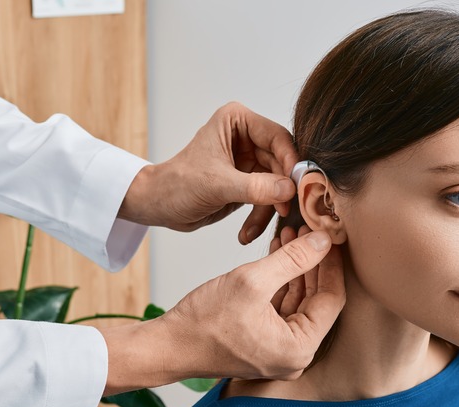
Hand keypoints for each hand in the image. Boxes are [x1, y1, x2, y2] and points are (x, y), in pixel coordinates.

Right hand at [99, 230, 345, 395]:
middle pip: (316, 301)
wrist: (169, 344)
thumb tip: (323, 241)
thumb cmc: (204, 322)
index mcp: (299, 348)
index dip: (331, 264)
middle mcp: (294, 355)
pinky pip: (281, 309)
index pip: (331, 299)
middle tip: (309, 231)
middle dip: (312, 263)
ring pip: (298, 302)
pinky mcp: (264, 343)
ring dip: (295, 269)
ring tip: (290, 235)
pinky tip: (277, 254)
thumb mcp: (252, 281)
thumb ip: (293, 259)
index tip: (330, 237)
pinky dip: (280, 282)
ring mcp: (278, 351)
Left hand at [118, 102, 297, 243]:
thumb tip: (289, 189)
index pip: (278, 137)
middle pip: (283, 162)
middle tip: (287, 211)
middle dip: (283, 190)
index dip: (291, 161)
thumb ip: (255, 187)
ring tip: (256, 228)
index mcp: (237, 121)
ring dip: (270, 208)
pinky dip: (261, 217)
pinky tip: (247, 233)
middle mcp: (247, 137)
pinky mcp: (249, 182)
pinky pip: (268, 199)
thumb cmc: (177, 185)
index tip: (298, 185)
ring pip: (278, 184)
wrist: (159, 205)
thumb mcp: (217, 185)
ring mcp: (249, 161)